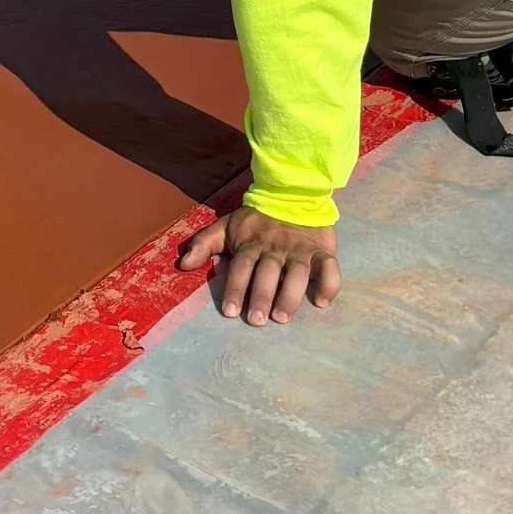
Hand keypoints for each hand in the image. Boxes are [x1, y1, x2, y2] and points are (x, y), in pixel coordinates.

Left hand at [177, 206, 342, 326]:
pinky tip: (321, 301)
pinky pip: (329, 267)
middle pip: (269, 271)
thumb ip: (204, 243)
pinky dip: (329, 284)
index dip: (236, 287)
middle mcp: (276, 247)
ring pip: (298, 272)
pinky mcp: (322, 251)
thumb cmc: (256, 221)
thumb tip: (182, 264)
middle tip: (257, 319)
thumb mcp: (226, 227)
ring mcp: (300, 249)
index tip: (231, 312)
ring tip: (282, 316)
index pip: (242, 265)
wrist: (292, 194)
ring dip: (291, 295)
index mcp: (252, 242)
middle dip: (262, 295)